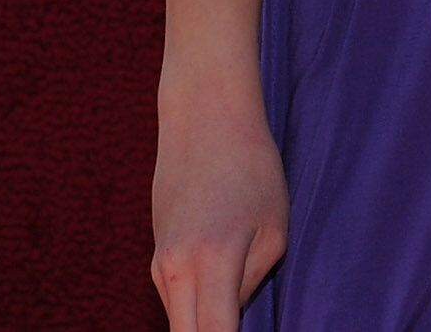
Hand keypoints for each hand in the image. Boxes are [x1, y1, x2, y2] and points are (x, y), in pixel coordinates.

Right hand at [152, 85, 288, 331]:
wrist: (204, 120)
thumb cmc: (251, 169)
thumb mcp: (274, 230)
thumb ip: (251, 284)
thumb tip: (233, 317)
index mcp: (212, 262)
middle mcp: (175, 270)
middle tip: (240, 322)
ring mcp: (159, 266)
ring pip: (181, 321)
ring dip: (206, 322)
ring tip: (239, 298)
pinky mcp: (156, 258)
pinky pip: (177, 300)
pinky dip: (197, 305)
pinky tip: (222, 284)